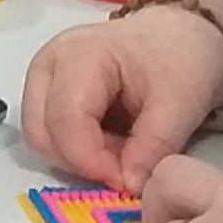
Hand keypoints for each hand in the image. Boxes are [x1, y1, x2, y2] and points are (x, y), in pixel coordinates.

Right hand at [22, 5, 222, 188]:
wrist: (177, 38)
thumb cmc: (180, 59)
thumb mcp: (182, 102)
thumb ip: (155, 144)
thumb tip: (129, 184)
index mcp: (77, 56)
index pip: (65, 120)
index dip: (92, 160)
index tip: (129, 181)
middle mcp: (47, 65)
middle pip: (40, 133)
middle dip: (82, 161)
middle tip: (128, 166)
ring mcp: (41, 78)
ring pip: (40, 138)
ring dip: (80, 158)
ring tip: (123, 150)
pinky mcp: (45, 92)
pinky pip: (49, 134)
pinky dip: (79, 150)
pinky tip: (111, 140)